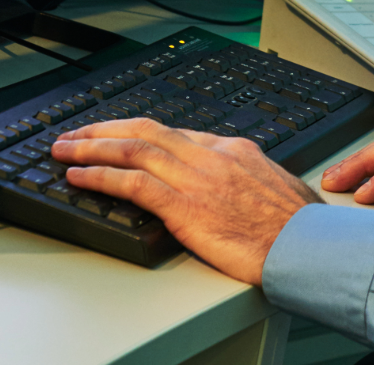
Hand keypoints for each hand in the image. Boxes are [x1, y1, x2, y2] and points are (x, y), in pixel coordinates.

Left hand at [52, 120, 320, 284]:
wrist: (307, 244)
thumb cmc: (299, 225)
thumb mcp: (276, 186)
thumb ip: (249, 179)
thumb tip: (241, 185)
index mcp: (233, 149)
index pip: (176, 133)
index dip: (139, 133)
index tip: (119, 136)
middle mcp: (211, 155)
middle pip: (147, 131)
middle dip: (107, 129)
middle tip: (78, 131)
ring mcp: (197, 177)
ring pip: (133, 149)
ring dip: (93, 146)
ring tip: (66, 149)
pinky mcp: (185, 206)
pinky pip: (133, 183)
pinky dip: (101, 175)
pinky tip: (80, 176)